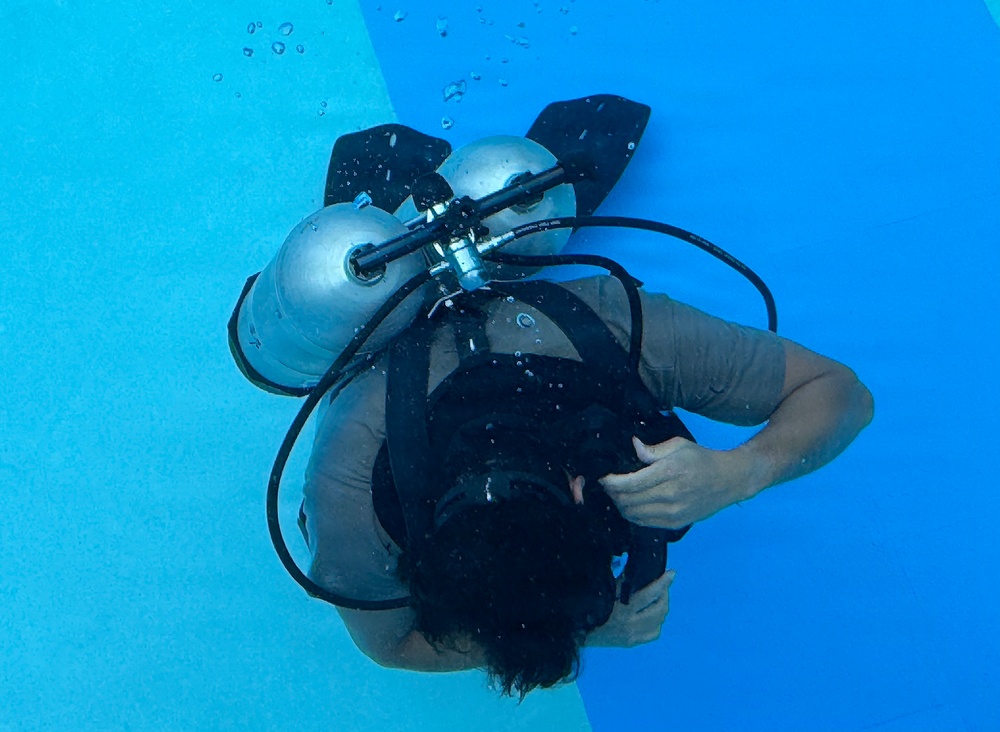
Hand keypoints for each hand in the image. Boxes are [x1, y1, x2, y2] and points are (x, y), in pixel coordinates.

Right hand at [586, 571, 674, 647]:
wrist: (579, 633)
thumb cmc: (590, 607)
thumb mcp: (604, 590)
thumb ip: (621, 579)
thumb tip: (633, 563)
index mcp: (622, 610)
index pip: (649, 594)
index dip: (662, 583)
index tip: (672, 573)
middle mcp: (631, 626)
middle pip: (659, 609)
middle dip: (664, 594)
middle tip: (661, 585)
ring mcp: (633, 636)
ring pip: (659, 621)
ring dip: (661, 607)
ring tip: (657, 597)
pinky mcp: (633, 643)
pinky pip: (654, 633)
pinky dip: (657, 622)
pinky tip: (651, 615)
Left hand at [599, 437, 747, 528]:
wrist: (729, 480)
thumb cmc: (702, 459)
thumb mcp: (678, 445)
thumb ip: (652, 449)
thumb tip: (633, 445)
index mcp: (668, 472)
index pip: (627, 483)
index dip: (609, 482)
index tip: (603, 477)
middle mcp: (669, 495)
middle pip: (626, 501)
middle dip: (612, 493)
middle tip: (609, 485)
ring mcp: (672, 512)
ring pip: (632, 514)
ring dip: (620, 505)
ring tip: (619, 494)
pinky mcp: (675, 523)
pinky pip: (643, 523)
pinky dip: (632, 514)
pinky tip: (633, 504)